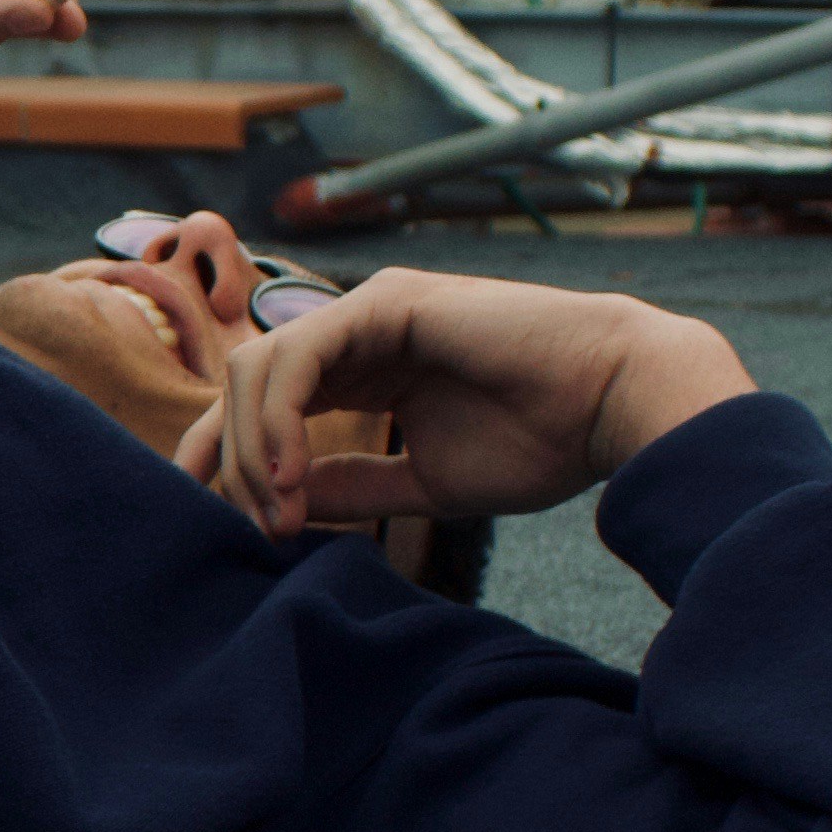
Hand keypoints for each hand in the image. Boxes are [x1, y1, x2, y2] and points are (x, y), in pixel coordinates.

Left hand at [180, 269, 756, 535]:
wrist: (614, 405)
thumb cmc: (542, 442)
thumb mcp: (423, 482)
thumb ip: (351, 488)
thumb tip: (280, 506)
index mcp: (366, 371)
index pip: (268, 405)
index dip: (229, 458)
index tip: (216, 523)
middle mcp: (358, 333)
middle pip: (246, 383)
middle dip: (221, 455)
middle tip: (231, 527)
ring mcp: (369, 311)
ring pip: (259, 369)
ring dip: (252, 450)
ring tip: (277, 515)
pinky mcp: (384, 304)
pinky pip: (296, 357)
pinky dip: (280, 420)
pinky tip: (291, 477)